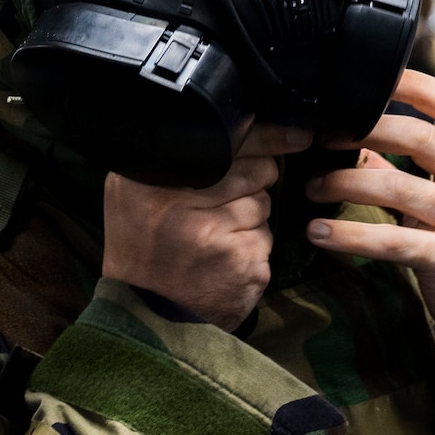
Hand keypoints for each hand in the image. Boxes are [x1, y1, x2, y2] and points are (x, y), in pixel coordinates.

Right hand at [102, 123, 311, 331]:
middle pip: (258, 170)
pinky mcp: (243, 264)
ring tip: (215, 234)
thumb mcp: (136, 189)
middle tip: (225, 202)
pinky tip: (224, 258)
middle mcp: (182, 204)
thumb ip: (176, 156)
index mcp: (152, 179)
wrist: (143, 312)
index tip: (298, 134)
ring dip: (250, 215)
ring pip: (264, 204)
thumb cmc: (144, 242)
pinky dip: (253, 245)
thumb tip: (239, 122)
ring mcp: (216, 236)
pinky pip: (266, 238)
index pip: (230, 141)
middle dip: (256, 179)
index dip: (269, 135)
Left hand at [305, 71, 434, 401]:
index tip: (368, 76)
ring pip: (399, 188)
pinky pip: (392, 241)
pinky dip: (349, 235)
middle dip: (364, 130)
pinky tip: (318, 232)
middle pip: (420, 138)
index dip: (412, 85)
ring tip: (310, 187)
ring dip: (344, 183)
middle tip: (320, 137)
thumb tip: (356, 140)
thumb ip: (412, 168)